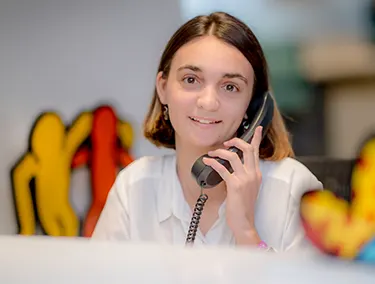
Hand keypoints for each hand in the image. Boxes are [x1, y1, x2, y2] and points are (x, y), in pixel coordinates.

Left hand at [203, 126, 262, 244]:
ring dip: (220, 152)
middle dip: (235, 141)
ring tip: (212, 153)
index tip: (257, 128)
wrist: (244, 222)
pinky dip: (213, 162)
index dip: (257, 138)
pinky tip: (207, 161)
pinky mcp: (235, 185)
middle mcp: (252, 174)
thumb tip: (231, 166)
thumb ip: (243, 176)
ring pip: (233, 156)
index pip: (257, 152)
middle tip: (226, 142)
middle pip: (247, 149)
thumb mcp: (248, 188)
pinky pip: (222, 169)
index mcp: (256, 174)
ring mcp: (245, 179)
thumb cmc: (243, 207)